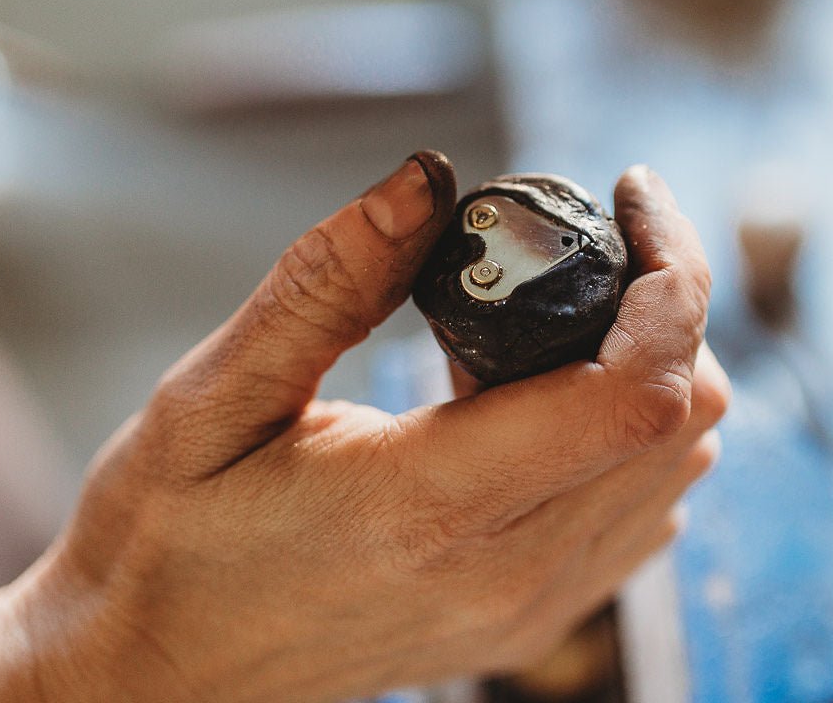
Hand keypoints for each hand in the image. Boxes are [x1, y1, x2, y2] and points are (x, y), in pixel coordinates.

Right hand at [12, 152, 726, 702]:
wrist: (149, 681)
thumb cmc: (161, 543)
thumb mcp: (209, 398)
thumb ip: (324, 284)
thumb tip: (427, 179)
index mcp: (427, 507)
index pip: (634, 392)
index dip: (671, 278)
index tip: (629, 196)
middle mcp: (502, 572)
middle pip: (682, 420)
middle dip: (669, 303)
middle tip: (588, 236)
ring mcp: (524, 610)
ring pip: (675, 469)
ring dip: (650, 364)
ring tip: (547, 311)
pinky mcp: (525, 623)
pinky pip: (635, 516)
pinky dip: (624, 430)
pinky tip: (533, 393)